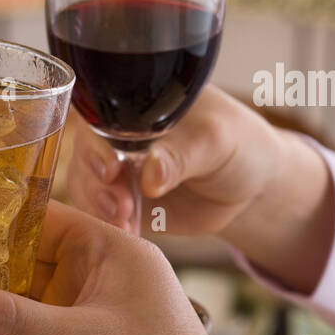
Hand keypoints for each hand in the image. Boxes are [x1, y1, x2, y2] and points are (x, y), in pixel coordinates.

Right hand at [66, 86, 334, 292]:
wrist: (250, 185)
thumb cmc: (238, 144)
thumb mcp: (216, 140)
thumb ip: (182, 155)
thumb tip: (149, 176)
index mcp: (136, 103)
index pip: (98, 113)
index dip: (95, 141)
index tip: (110, 168)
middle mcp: (117, 133)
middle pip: (84, 152)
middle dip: (95, 181)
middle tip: (120, 204)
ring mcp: (115, 167)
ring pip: (85, 183)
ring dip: (98, 204)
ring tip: (124, 220)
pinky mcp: (119, 200)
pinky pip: (97, 210)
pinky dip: (105, 222)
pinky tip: (125, 230)